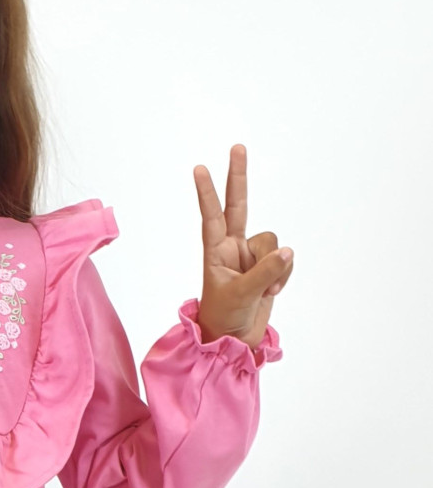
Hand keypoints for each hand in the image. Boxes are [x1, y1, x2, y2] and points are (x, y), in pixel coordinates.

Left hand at [193, 144, 293, 350]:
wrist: (234, 340)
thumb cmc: (223, 318)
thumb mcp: (240, 295)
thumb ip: (264, 272)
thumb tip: (287, 252)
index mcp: (215, 251)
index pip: (212, 216)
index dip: (208, 193)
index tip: (199, 169)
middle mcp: (233, 248)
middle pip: (239, 205)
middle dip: (239, 177)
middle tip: (237, 147)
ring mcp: (251, 256)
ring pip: (273, 243)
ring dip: (274, 267)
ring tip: (263, 289)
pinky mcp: (269, 268)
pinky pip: (285, 260)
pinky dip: (283, 276)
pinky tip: (272, 291)